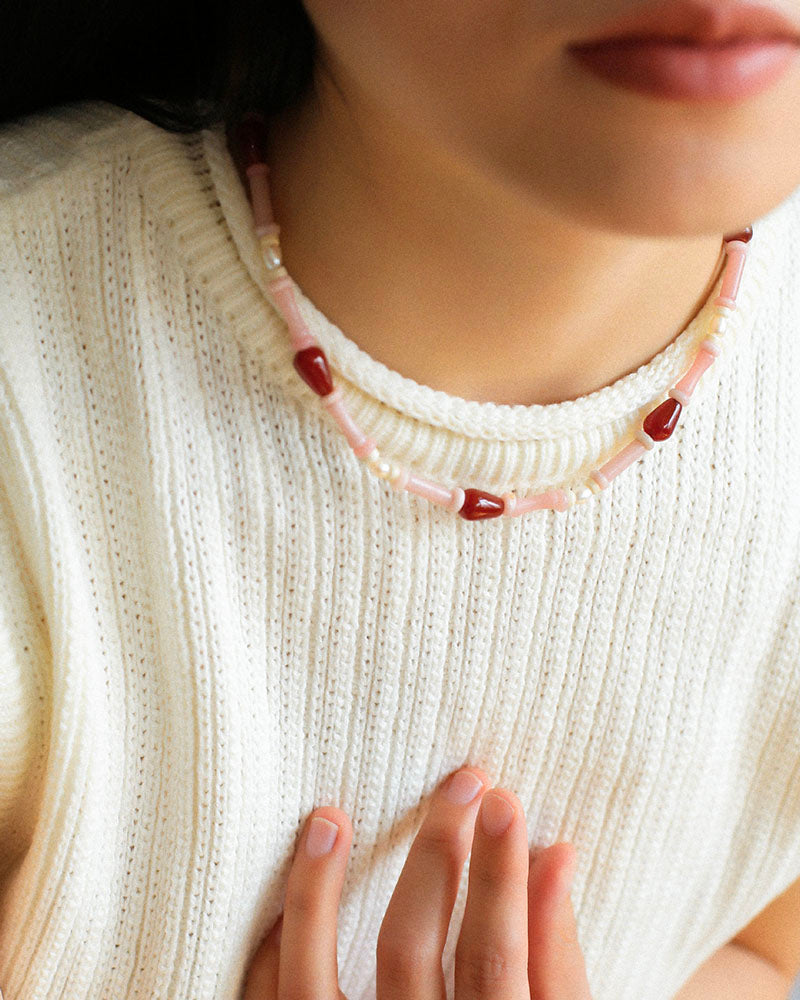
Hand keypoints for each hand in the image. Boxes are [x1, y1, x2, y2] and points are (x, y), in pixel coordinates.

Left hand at [243, 768, 592, 997]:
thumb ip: (559, 965)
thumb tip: (558, 854)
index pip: (495, 961)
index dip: (499, 879)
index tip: (501, 799)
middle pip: (409, 953)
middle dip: (434, 858)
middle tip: (456, 782)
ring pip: (311, 985)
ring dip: (315, 894)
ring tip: (328, 816)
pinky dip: (269, 950)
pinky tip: (283, 892)